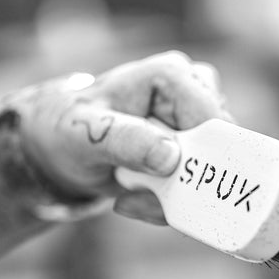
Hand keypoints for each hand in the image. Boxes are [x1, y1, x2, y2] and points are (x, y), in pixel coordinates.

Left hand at [14, 51, 231, 224]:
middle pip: (220, 147)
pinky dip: (175, 198)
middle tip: (144, 204)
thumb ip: (125, 142)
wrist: (58, 145)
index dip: (205, 162)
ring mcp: (197, 114)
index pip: (213, 122)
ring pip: (214, 168)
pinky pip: (202, 179)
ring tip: (134, 196)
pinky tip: (140, 196)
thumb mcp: (86, 137)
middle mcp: (192, 88)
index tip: (174, 196)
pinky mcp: (196, 140)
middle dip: (188, 185)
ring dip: (179, 196)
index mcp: (170, 75)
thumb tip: (172, 157)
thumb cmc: (68, 131)